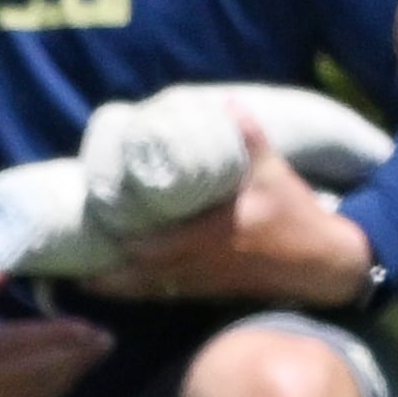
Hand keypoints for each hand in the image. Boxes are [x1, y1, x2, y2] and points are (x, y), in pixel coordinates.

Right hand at [0, 268, 115, 396]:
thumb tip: (17, 260)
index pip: (29, 342)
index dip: (64, 337)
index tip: (92, 328)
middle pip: (42, 371)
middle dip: (78, 357)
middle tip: (107, 342)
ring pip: (38, 393)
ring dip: (70, 377)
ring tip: (94, 359)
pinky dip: (51, 395)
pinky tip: (67, 382)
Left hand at [85, 122, 376, 308]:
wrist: (322, 264)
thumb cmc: (296, 215)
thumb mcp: (275, 172)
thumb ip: (250, 138)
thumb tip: (227, 103)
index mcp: (211, 234)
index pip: (154, 244)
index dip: (121, 241)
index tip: (95, 225)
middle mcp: (200, 262)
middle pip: (140, 274)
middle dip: (107, 269)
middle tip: (75, 256)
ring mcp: (204, 280)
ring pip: (150, 290)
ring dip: (118, 285)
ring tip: (84, 277)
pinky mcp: (210, 289)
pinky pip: (166, 294)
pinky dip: (141, 291)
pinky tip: (122, 285)